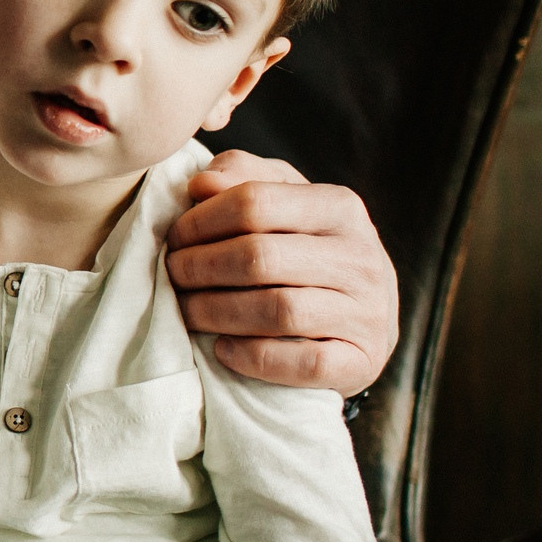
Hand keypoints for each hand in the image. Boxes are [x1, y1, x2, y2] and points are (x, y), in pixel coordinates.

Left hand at [164, 151, 398, 395]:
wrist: (369, 314)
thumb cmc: (307, 248)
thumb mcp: (283, 201)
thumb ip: (243, 179)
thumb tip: (201, 183)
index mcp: (339, 207)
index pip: (255, 203)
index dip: (201, 221)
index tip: (173, 238)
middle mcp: (361, 257)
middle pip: (259, 257)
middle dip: (200, 268)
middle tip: (172, 276)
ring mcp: (366, 312)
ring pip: (278, 310)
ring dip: (216, 313)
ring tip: (186, 312)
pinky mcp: (363, 361)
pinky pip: (303, 363)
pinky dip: (254, 358)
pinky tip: (223, 349)